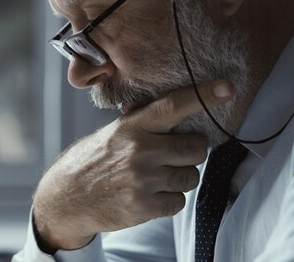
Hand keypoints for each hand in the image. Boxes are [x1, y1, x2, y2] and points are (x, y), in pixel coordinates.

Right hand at [32, 80, 233, 251]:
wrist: (66, 197)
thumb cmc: (92, 161)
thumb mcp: (112, 133)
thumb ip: (142, 124)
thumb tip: (176, 108)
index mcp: (132, 127)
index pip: (173, 106)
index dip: (202, 96)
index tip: (226, 88)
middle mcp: (139, 151)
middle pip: (196, 148)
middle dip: (191, 152)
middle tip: (175, 154)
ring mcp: (142, 180)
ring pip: (190, 177)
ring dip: (180, 178)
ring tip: (157, 176)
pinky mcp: (144, 206)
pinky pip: (179, 201)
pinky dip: (169, 200)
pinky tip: (150, 194)